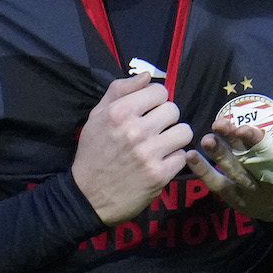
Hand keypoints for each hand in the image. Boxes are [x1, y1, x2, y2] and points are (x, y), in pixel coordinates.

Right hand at [71, 74, 192, 224]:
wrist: (87, 197)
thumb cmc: (93, 154)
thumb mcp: (97, 117)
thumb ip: (120, 91)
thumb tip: (148, 75)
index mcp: (119, 112)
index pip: (159, 91)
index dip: (156, 101)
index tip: (148, 112)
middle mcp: (135, 130)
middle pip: (174, 110)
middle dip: (166, 119)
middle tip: (155, 131)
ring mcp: (149, 153)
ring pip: (184, 132)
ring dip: (175, 138)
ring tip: (161, 145)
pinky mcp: (159, 175)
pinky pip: (182, 156)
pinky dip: (173, 160)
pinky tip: (160, 163)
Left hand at [187, 113, 272, 221]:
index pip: (271, 153)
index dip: (255, 141)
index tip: (240, 126)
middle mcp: (268, 181)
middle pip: (249, 162)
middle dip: (233, 145)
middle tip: (217, 125)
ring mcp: (249, 191)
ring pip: (232, 174)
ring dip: (217, 157)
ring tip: (205, 139)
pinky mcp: (234, 198)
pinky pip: (217, 186)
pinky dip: (203, 172)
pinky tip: (190, 156)